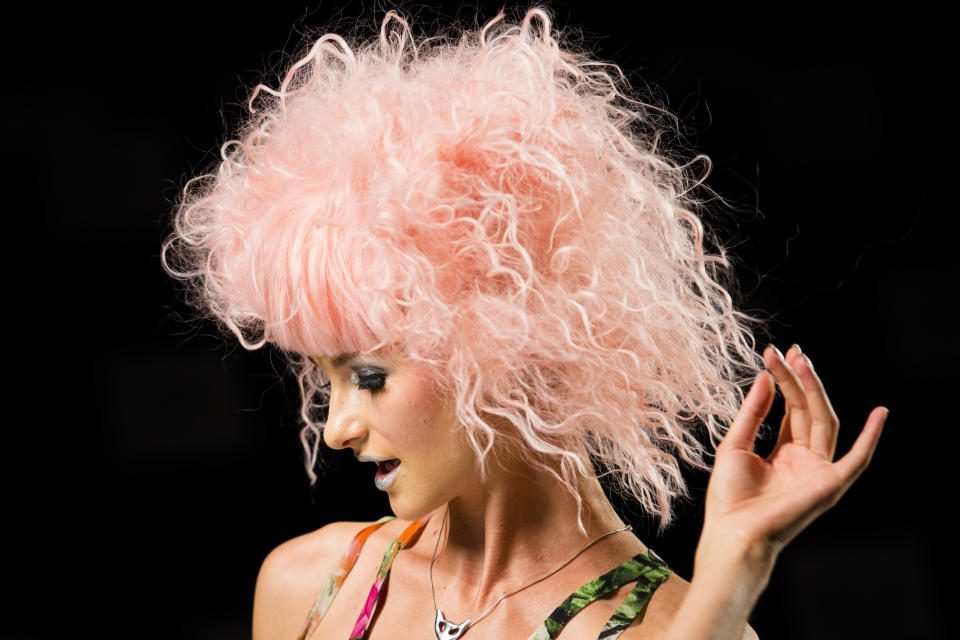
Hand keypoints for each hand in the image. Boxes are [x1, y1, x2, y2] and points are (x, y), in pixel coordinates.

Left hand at [701, 344, 887, 560]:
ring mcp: (819, 471)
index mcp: (783, 452)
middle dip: (799, 379)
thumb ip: (753, 412)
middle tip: (789, 351)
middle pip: (806, 410)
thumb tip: (765, 377)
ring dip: (815, 391)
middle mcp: (805, 460)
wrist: (733, 531)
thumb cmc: (729, 496)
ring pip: (824, 421)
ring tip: (802, 361)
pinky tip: (881, 412)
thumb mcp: (735, 444)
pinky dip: (871, 438)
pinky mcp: (830, 485)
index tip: (775, 353)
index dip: (785, 380)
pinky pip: (858, 460)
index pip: (790, 408)